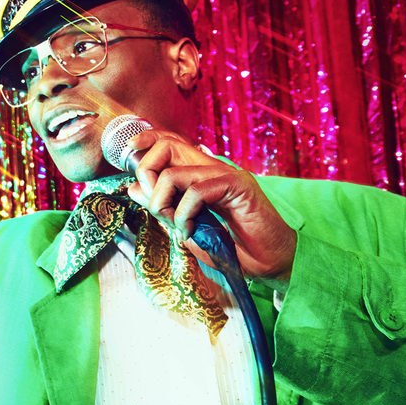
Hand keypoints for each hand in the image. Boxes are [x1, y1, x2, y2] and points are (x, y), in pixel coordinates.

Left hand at [119, 126, 297, 283]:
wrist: (273, 262)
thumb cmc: (234, 249)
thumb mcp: (188, 228)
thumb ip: (164, 208)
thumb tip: (134, 188)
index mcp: (201, 173)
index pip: (168, 142)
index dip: (146, 143)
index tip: (131, 157)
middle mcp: (212, 167)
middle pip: (166, 145)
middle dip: (146, 174)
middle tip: (156, 206)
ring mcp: (226, 174)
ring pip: (173, 172)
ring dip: (163, 204)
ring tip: (177, 227)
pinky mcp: (238, 186)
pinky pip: (195, 190)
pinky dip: (184, 215)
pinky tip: (191, 231)